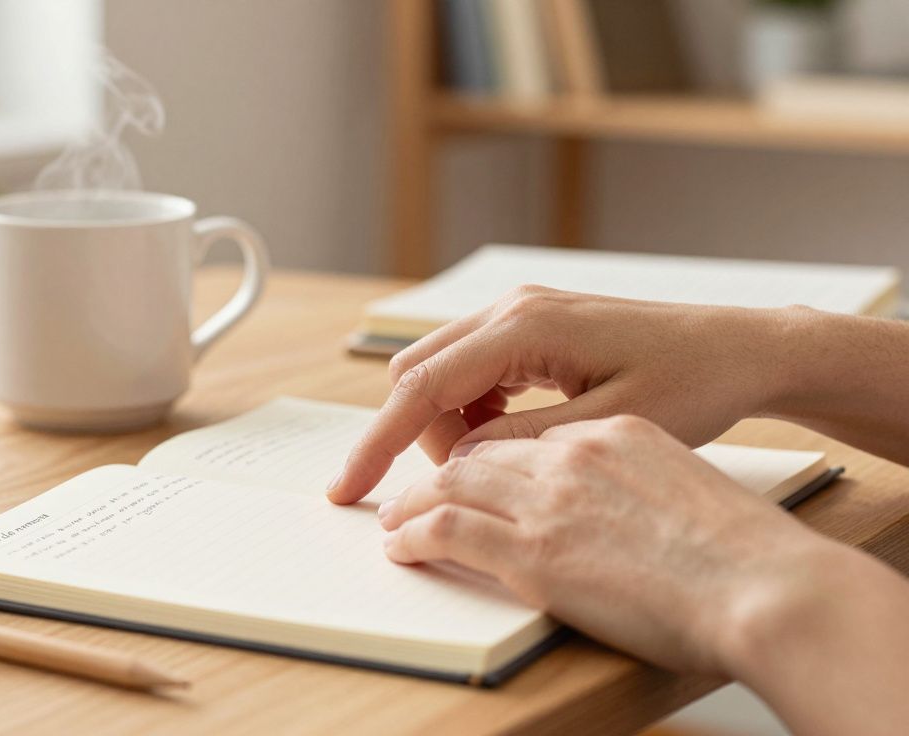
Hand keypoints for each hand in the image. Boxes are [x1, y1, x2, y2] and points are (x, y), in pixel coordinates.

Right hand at [329, 286, 804, 504]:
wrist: (737, 347)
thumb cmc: (691, 382)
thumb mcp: (606, 428)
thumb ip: (523, 444)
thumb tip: (459, 463)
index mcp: (525, 326)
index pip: (420, 388)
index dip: (377, 443)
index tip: (346, 488)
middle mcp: (510, 308)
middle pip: (418, 376)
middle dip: (421, 435)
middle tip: (475, 480)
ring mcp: (517, 312)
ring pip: (439, 374)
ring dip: (452, 425)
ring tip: (512, 457)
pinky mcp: (527, 326)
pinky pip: (470, 371)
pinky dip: (475, 410)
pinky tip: (519, 433)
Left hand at [377, 415, 828, 674]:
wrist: (770, 586)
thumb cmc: (739, 546)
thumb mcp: (674, 478)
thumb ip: (619, 472)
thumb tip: (583, 495)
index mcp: (608, 430)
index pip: (518, 427)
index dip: (477, 445)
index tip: (459, 465)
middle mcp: (574, 450)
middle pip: (474, 441)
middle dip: (430, 460)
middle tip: (408, 489)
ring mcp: (552, 497)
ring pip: (452, 478)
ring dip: (413, 498)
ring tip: (393, 517)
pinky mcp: (538, 550)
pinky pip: (448, 526)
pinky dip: (414, 532)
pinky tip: (401, 543)